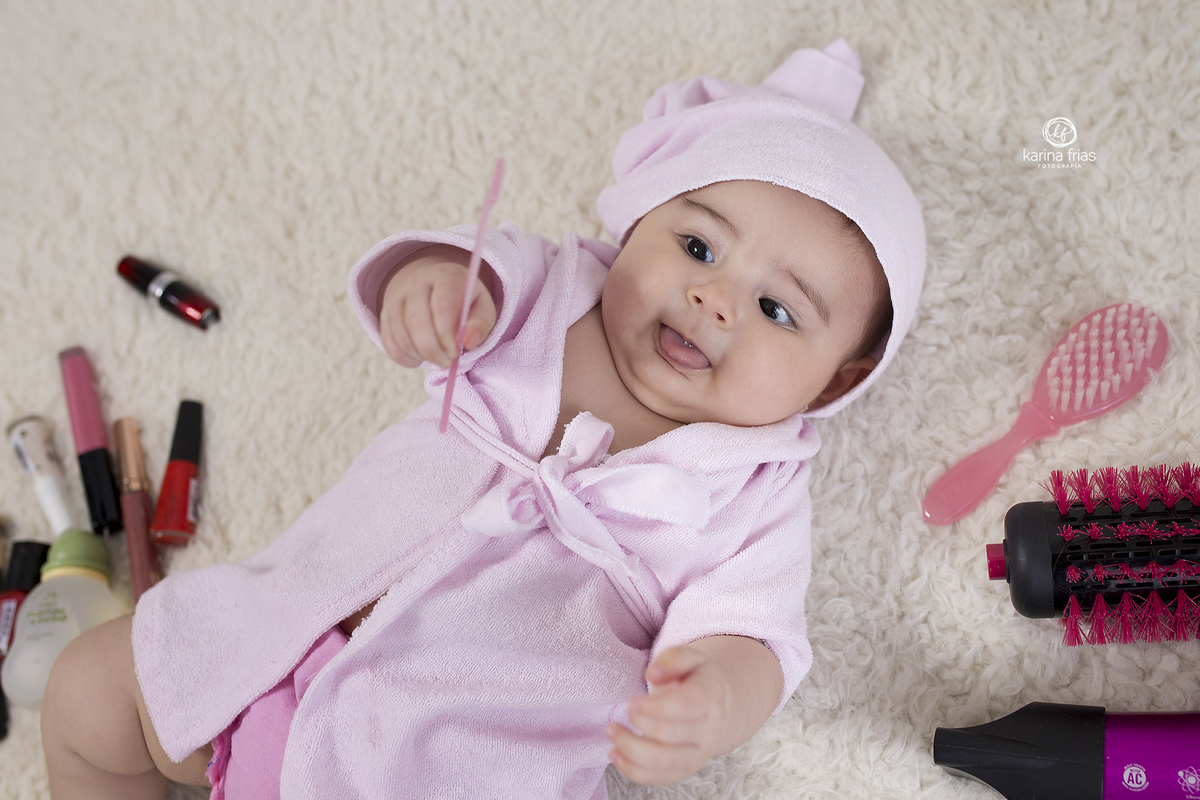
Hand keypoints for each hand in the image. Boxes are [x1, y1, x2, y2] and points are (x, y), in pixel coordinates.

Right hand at [378, 246, 495, 367]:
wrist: (435, 285)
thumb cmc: (464, 302)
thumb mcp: (482, 307)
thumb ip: (481, 323)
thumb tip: (469, 342)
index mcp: (445, 276)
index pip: (441, 307)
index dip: (447, 335)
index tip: (456, 352)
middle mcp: (417, 282)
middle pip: (417, 321)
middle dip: (433, 350)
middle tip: (447, 361)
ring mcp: (397, 296)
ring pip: (401, 334)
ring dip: (420, 355)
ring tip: (437, 357)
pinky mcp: (386, 313)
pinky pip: (390, 343)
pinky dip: (405, 357)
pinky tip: (420, 356)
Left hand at [606, 645, 730, 785]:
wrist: (715, 704)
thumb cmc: (695, 678)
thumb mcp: (690, 657)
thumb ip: (672, 659)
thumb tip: (653, 674)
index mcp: (709, 698)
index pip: (686, 706)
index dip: (657, 707)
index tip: (632, 702)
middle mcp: (708, 730)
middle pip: (671, 735)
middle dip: (639, 725)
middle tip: (621, 711)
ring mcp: (698, 754)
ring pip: (663, 762)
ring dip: (630, 749)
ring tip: (611, 732)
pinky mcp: (684, 769)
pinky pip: (658, 778)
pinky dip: (632, 770)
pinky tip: (615, 754)